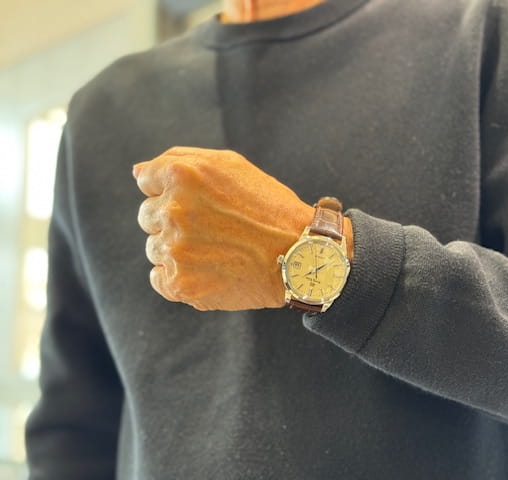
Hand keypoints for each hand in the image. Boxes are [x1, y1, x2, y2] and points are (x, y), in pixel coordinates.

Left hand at [133, 146, 314, 310]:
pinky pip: (159, 278)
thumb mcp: (230, 165)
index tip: (200, 204)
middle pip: (147, 216)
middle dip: (174, 221)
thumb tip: (138, 173)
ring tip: (216, 251)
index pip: (147, 182)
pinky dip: (178, 276)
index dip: (174, 192)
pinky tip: (208, 270)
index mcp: (182, 176)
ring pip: (155, 248)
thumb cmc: (268, 207)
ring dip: (178, 249)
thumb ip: (178, 159)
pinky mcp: (180, 283)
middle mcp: (173, 210)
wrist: (300, 255)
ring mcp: (175, 249)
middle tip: (213, 229)